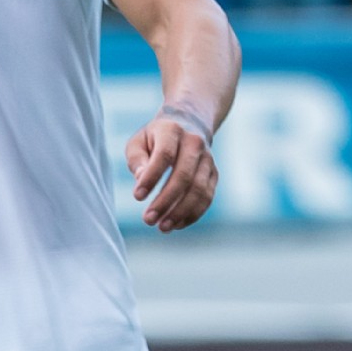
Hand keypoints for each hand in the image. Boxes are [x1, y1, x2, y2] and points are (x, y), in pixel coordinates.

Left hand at [126, 104, 217, 232]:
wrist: (189, 124)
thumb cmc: (156, 138)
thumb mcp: (139, 141)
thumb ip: (137, 159)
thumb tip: (141, 178)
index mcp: (172, 130)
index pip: (164, 155)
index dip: (152, 178)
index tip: (137, 197)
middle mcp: (195, 143)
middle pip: (184, 175)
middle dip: (166, 201)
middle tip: (148, 220)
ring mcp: (208, 159)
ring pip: (199, 189)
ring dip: (180, 211)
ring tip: (162, 227)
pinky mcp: (214, 174)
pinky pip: (207, 197)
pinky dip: (192, 214)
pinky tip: (176, 224)